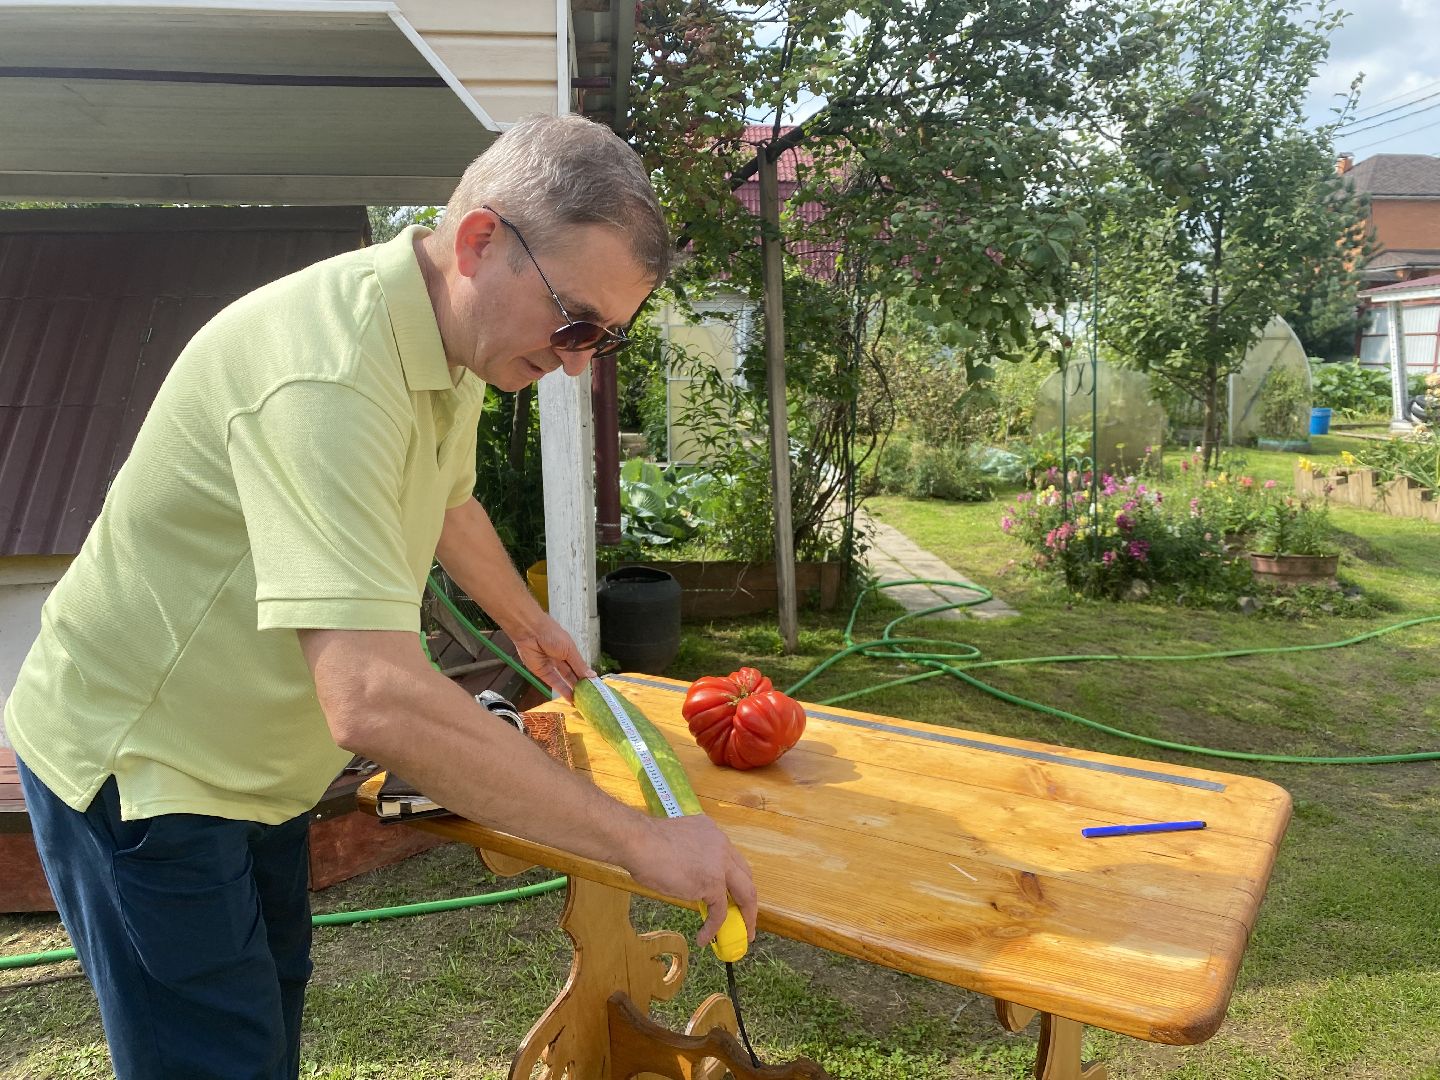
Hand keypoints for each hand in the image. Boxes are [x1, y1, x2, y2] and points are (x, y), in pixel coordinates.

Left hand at [509, 612, 594, 700]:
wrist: (531, 631)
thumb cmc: (553, 635)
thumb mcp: (569, 650)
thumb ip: (579, 665)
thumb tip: (593, 676)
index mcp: (569, 651)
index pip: (580, 666)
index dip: (587, 676)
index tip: (595, 688)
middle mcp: (561, 659)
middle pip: (572, 674)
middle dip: (580, 685)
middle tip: (589, 697)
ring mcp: (551, 666)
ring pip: (564, 680)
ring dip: (572, 689)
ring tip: (581, 701)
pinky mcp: (541, 672)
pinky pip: (553, 682)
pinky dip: (562, 690)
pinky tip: (570, 698)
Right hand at [623, 815, 757, 949]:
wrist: (638, 842)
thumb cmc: (645, 843)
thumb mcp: (677, 846)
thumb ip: (691, 859)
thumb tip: (689, 879)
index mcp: (712, 834)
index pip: (732, 860)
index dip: (734, 880)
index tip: (732, 895)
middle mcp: (722, 846)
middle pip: (746, 876)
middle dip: (748, 900)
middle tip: (746, 918)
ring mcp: (720, 864)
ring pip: (745, 894)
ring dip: (745, 917)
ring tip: (741, 934)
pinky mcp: (713, 882)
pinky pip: (720, 911)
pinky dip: (714, 928)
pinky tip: (704, 938)